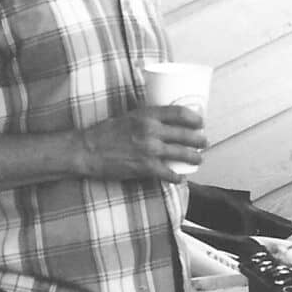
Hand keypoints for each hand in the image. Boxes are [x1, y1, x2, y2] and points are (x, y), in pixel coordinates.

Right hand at [73, 105, 206, 181]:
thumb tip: (163, 119)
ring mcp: (150, 150)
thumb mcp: (128, 115)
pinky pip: (169, 173)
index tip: (200, 122)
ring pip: (182, 154)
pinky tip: (181, 177)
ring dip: (194, 157)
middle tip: (204, 142)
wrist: (88, 150)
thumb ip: (146, 117)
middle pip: (186, 134)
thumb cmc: (105, 132)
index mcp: (147, 114)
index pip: (180, 113)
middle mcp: (151, 130)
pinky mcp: (145, 167)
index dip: (195, 118)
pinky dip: (177, 177)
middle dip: (199, 139)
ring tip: (199, 159)